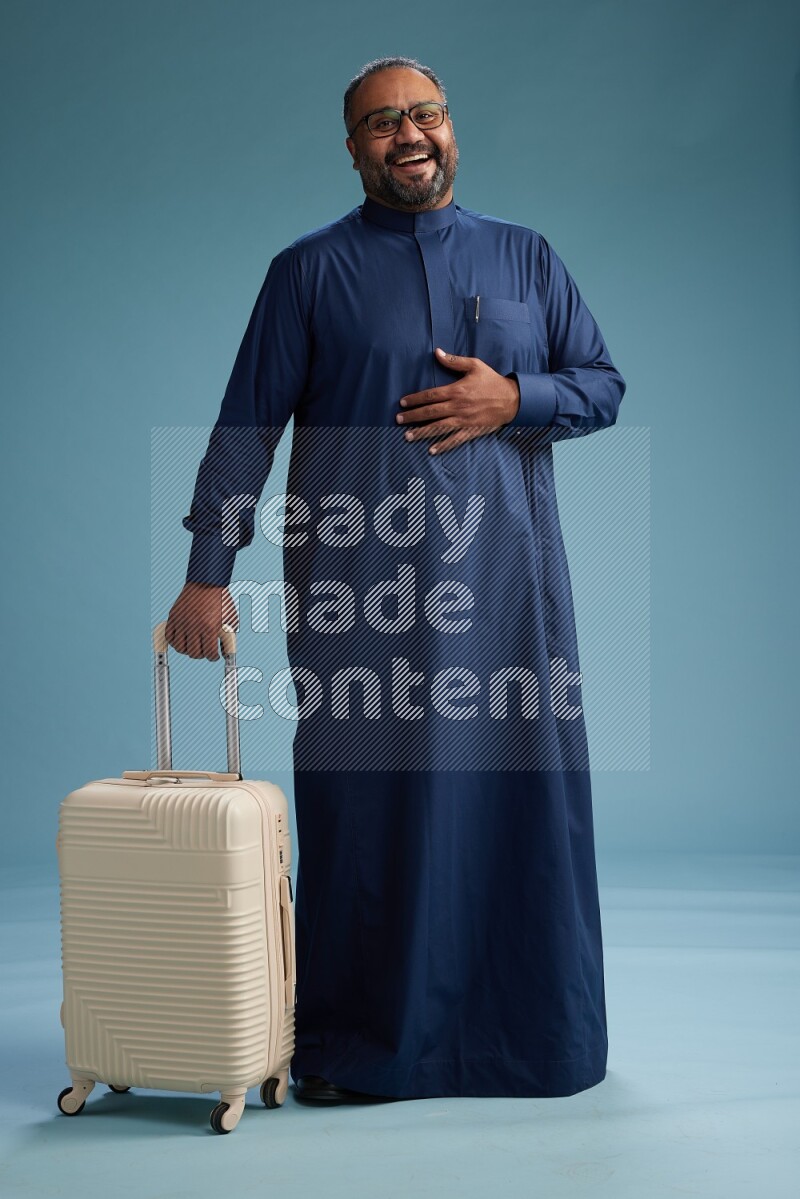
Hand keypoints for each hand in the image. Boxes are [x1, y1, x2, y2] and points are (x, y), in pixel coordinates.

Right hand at [165, 582, 238, 660]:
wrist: (207, 582)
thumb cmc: (221, 601)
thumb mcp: (231, 620)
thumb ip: (229, 638)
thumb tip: (226, 654)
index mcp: (210, 627)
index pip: (209, 653)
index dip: (213, 657)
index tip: (215, 655)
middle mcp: (194, 626)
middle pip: (194, 653)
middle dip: (201, 654)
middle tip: (205, 650)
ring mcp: (182, 622)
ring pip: (180, 648)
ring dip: (188, 649)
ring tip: (194, 645)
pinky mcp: (173, 617)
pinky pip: (169, 637)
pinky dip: (175, 641)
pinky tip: (183, 639)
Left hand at [396, 347, 519, 454]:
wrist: (512, 399)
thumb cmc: (492, 381)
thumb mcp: (475, 366)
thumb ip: (454, 361)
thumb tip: (437, 352)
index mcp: (457, 390)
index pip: (431, 395)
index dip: (415, 399)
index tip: (403, 403)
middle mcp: (458, 406)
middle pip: (430, 412)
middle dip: (413, 416)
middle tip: (398, 420)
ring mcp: (464, 420)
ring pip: (438, 427)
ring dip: (422, 432)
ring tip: (407, 436)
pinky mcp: (471, 430)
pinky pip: (455, 440)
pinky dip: (443, 445)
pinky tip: (431, 450)